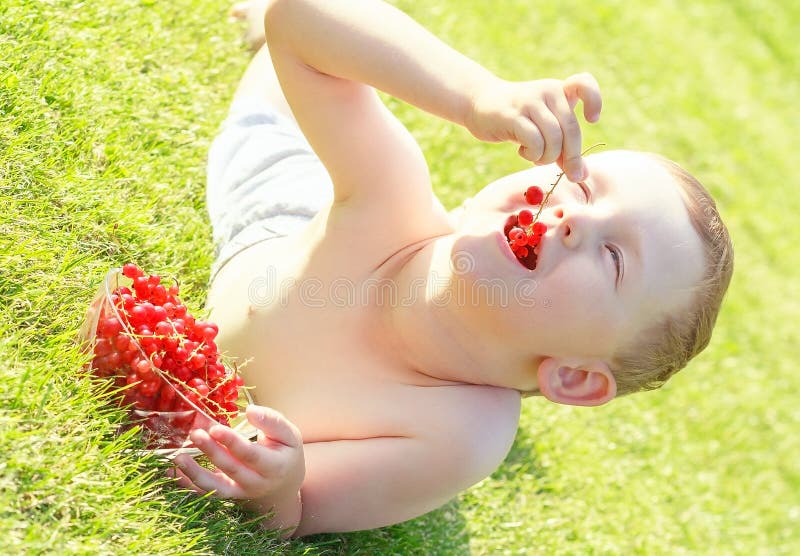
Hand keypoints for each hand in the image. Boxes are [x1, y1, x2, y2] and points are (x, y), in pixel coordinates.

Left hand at [171, 405, 304, 500]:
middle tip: (195, 433)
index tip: (215, 428)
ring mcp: (240, 492)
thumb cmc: (285, 452)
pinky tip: (172, 470)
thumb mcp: (289, 434)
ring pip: (215, 487)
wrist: (284, 484)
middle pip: (231, 468)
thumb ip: (272, 421)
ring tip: (178, 458)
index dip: (232, 442)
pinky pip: (205, 491)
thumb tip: (250, 410)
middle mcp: (256, 484)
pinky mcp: (226, 495)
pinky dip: (187, 483)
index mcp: (274, 467)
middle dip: (211, 451)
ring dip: (194, 473)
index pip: (250, 455)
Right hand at [465, 73, 601, 181]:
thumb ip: (563, 150)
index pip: (584, 83)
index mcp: (559, 90)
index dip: (594, 101)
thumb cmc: (516, 119)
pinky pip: (535, 141)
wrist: (479, 103)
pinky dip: (533, 154)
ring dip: (548, 157)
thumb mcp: (543, 130)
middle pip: (571, 129)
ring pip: (554, 138)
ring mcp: (530, 101)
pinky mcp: (513, 115)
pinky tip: (523, 151)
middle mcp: (547, 91)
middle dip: (572, 157)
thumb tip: (582, 175)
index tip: (591, 120)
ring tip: (536, 157)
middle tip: (569, 173)